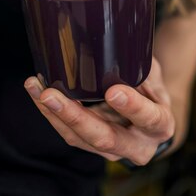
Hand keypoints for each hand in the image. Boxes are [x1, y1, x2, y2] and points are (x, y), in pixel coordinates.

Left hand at [24, 58, 175, 164]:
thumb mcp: (153, 75)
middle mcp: (137, 146)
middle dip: (74, 117)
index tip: (113, 91)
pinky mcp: (91, 146)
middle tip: (51, 95)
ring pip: (79, 138)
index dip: (132, 107)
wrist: (148, 119)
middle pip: (104, 137)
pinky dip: (50, 113)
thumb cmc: (150, 90)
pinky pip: (68, 133)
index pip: (149, 118)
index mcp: (160, 125)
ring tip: (35, 88)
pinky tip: (37, 92)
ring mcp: (111, 150)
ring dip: (53, 114)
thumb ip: (140, 66)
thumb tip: (118, 45)